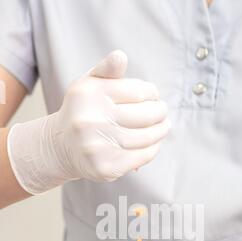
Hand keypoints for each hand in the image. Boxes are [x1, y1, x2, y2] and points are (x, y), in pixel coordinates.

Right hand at [8, 50, 169, 193]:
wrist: (61, 147)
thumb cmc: (83, 111)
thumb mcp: (89, 85)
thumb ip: (107, 69)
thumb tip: (121, 56)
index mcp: (88, 93)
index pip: (138, 91)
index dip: (152, 93)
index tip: (154, 96)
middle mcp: (89, 119)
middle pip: (145, 115)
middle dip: (160, 112)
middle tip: (163, 113)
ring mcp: (96, 146)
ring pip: (146, 137)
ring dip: (161, 131)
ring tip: (164, 127)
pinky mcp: (105, 167)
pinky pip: (141, 156)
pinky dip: (153, 149)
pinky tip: (155, 143)